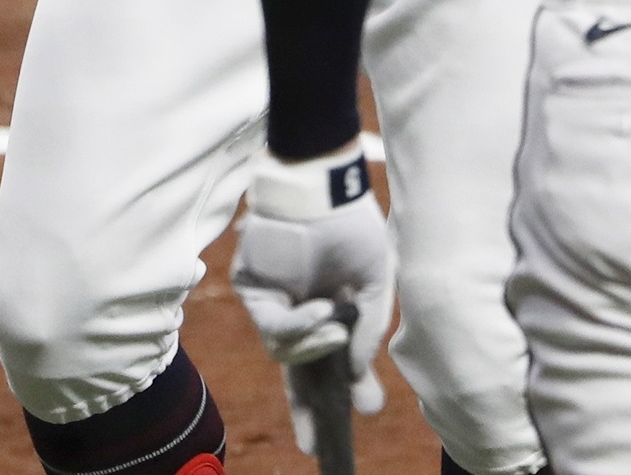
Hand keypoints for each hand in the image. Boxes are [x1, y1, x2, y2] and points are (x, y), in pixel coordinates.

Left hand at [230, 142, 392, 448]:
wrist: (323, 186)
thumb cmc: (352, 226)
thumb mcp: (377, 283)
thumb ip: (369, 331)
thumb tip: (357, 379)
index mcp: (329, 308)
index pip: (328, 361)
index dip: (337, 393)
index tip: (356, 418)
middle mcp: (298, 310)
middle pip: (297, 371)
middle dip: (306, 408)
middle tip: (313, 443)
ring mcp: (274, 301)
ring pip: (285, 354)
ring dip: (314, 347)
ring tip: (335, 321)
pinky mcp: (253, 289)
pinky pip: (273, 330)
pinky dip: (299, 327)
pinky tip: (320, 309)